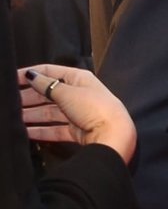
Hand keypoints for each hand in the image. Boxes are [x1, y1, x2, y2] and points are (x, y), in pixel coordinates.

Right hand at [18, 65, 136, 161]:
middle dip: (29, 97)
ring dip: (32, 114)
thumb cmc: (94, 109)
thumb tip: (31, 76)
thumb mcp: (66, 92)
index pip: (51, 72)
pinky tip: (27, 131)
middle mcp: (79, 95)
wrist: (113, 136)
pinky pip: (55, 129)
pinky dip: (42, 131)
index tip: (13, 79)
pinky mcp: (78, 131)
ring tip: (15, 116)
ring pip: (50, 112)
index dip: (31, 74)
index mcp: (79, 79)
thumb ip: (46, 85)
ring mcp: (78, 114)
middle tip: (12, 101)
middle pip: (49, 93)